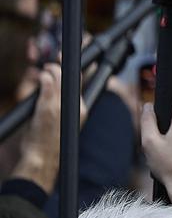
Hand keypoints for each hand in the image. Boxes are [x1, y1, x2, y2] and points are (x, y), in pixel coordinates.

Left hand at [11, 64, 76, 193]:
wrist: (43, 160)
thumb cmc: (50, 145)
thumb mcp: (62, 126)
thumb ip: (63, 108)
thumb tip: (58, 92)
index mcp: (81, 110)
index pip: (83, 84)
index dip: (82, 69)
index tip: (78, 60)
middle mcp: (76, 106)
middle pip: (74, 78)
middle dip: (66, 64)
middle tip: (61, 56)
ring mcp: (62, 105)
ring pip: (60, 78)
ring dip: (53, 69)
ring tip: (48, 67)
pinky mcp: (49, 106)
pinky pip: (48, 84)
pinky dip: (46, 77)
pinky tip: (43, 74)